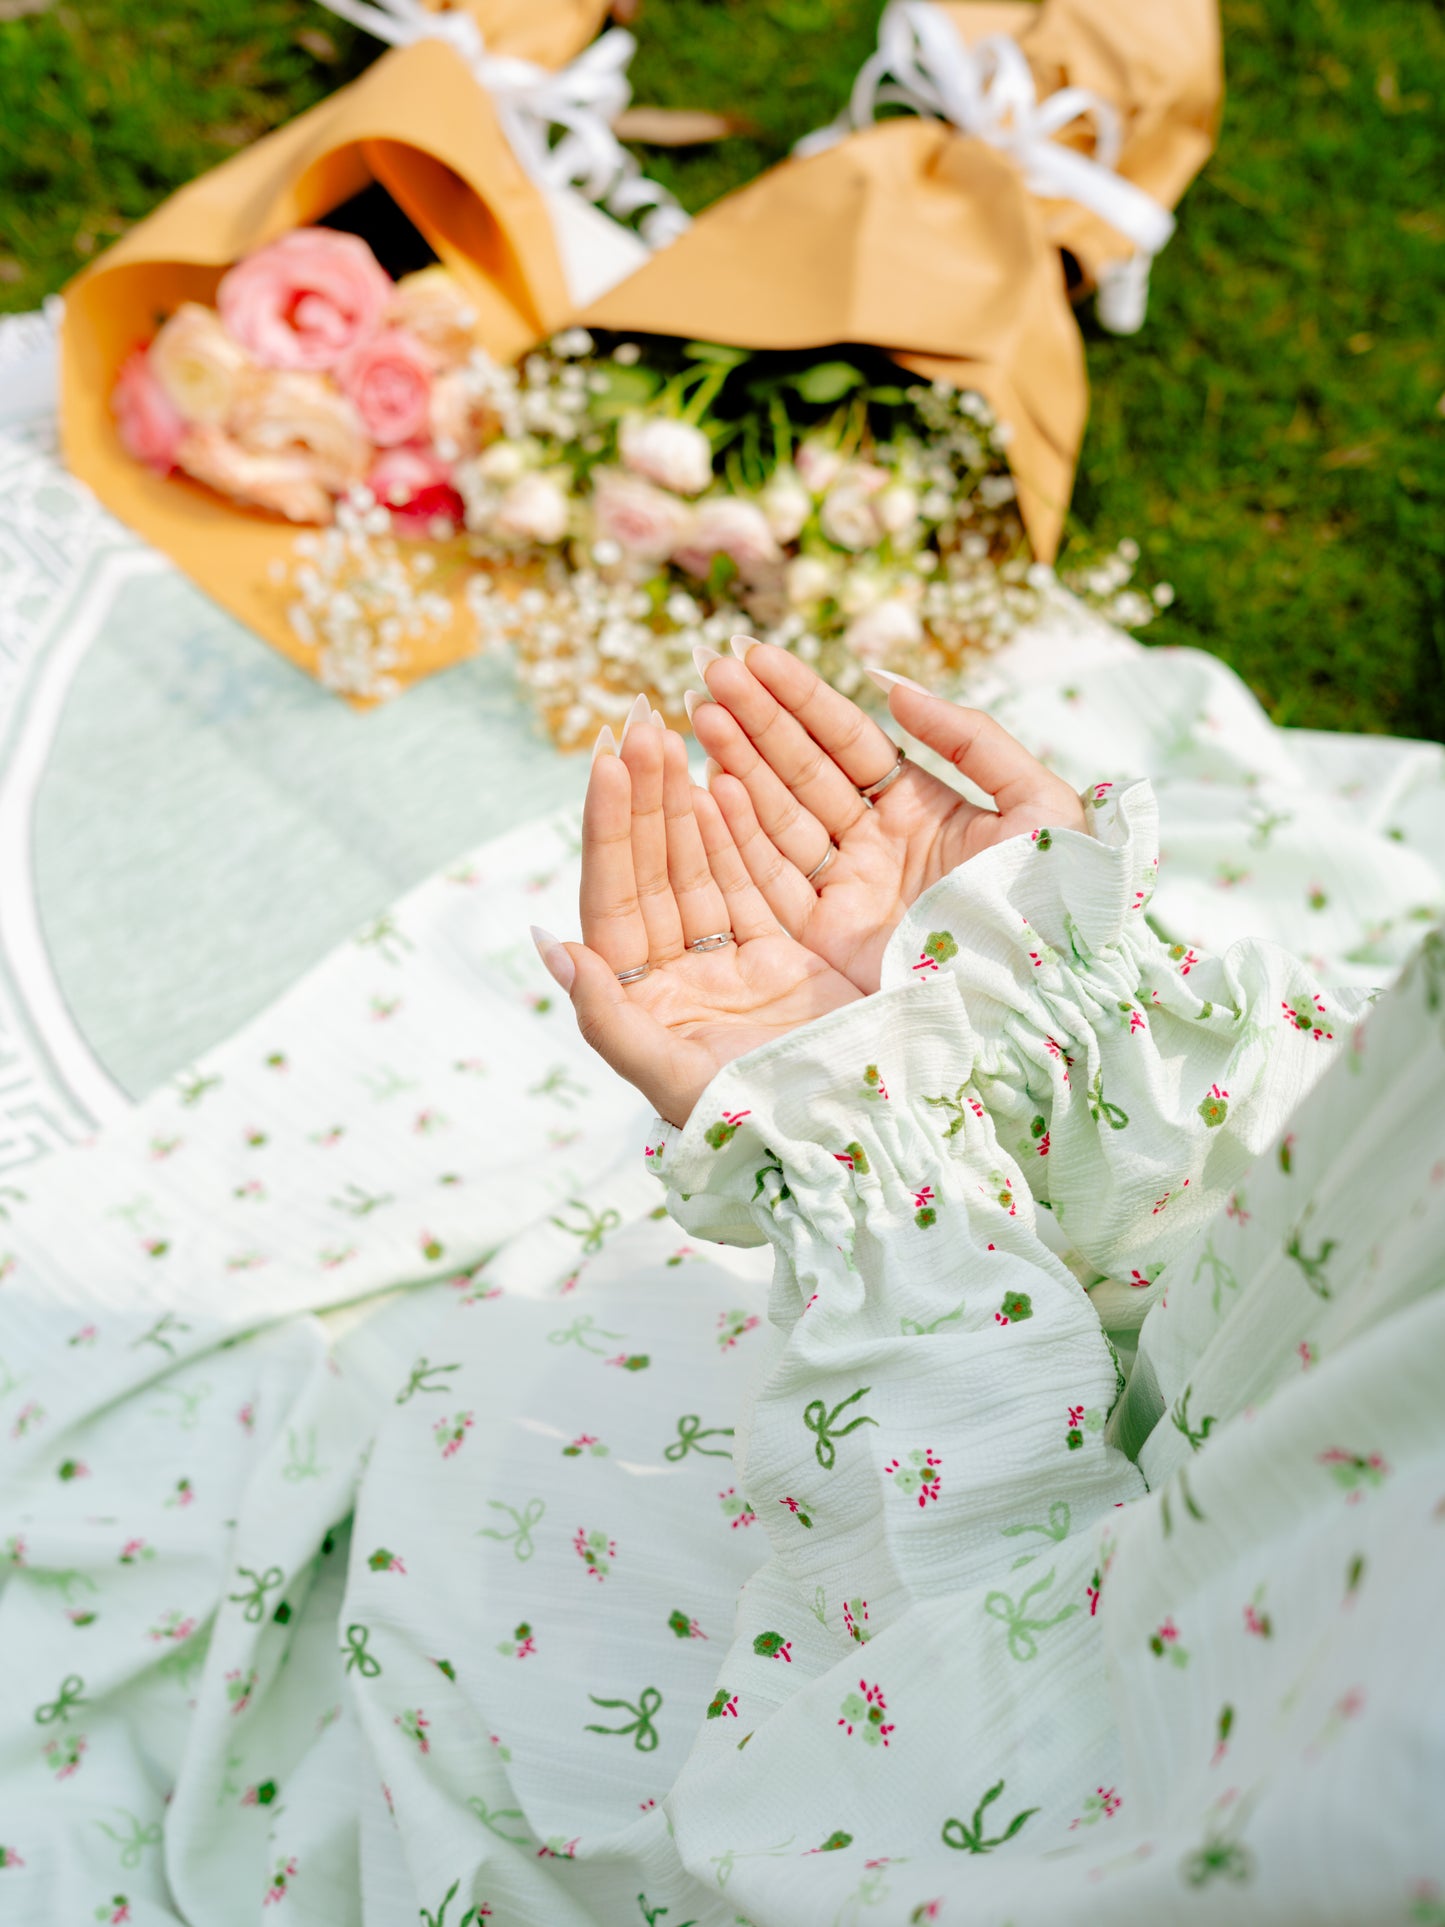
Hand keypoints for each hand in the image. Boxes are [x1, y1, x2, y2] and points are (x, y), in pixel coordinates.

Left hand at [532, 701, 860, 1127]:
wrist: (855, 1143)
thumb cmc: (756, 1125)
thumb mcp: (672, 1080)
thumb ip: (608, 1017)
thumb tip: (553, 945)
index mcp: (642, 1001)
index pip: (614, 898)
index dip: (609, 829)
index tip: (606, 761)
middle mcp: (680, 975)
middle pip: (653, 869)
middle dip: (644, 796)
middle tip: (642, 722)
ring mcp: (733, 960)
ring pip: (698, 865)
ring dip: (684, 800)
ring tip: (674, 732)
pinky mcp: (788, 955)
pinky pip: (753, 880)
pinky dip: (737, 831)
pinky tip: (722, 779)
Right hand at [688, 641, 1083, 993]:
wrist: (1047, 992)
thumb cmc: (1054, 896)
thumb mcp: (1034, 801)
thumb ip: (970, 736)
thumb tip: (891, 687)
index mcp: (922, 806)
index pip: (848, 739)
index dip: (800, 697)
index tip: (752, 655)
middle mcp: (876, 843)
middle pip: (803, 769)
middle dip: (755, 719)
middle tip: (709, 670)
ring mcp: (848, 889)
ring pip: (778, 814)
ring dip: (736, 761)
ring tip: (698, 710)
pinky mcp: (828, 938)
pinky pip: (773, 877)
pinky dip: (740, 834)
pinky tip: (710, 786)